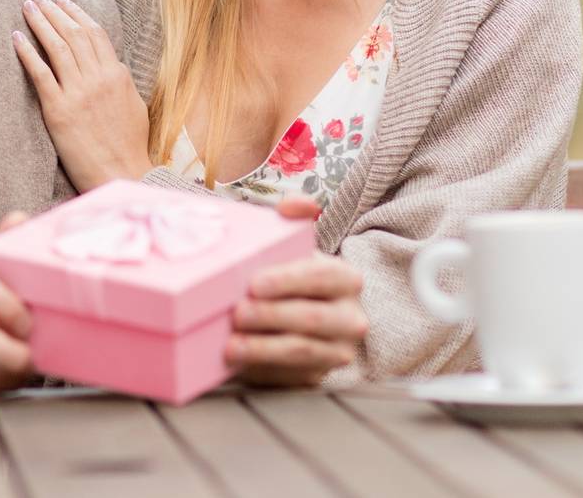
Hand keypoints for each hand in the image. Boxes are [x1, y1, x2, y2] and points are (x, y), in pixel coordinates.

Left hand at [13, 0, 151, 190]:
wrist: (121, 174)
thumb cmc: (129, 145)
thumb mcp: (133, 105)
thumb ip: (120, 80)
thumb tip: (110, 62)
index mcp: (116, 74)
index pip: (94, 33)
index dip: (76, 13)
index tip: (62, 0)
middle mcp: (97, 78)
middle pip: (73, 34)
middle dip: (54, 11)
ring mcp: (78, 93)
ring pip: (57, 47)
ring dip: (40, 23)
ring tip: (27, 8)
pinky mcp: (59, 111)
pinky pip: (40, 74)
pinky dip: (27, 52)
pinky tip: (16, 38)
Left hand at [227, 225, 366, 386]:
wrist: (308, 319)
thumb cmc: (294, 279)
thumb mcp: (296, 249)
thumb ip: (292, 221)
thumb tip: (295, 205)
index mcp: (345, 279)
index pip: (321, 277)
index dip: (288, 280)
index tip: (254, 283)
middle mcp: (350, 318)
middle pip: (311, 318)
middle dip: (271, 315)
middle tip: (238, 312)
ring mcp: (338, 351)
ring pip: (302, 351)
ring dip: (264, 348)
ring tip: (232, 344)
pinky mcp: (318, 377)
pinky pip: (291, 376)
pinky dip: (262, 369)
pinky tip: (238, 363)